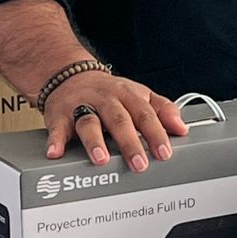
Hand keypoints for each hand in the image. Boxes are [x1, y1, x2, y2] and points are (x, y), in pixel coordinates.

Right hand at [42, 71, 188, 170]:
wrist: (70, 74)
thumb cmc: (109, 92)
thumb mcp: (139, 95)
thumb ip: (162, 110)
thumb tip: (181, 128)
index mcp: (128, 95)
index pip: (145, 114)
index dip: (156, 133)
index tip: (165, 152)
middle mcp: (106, 100)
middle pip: (119, 120)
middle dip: (130, 143)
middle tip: (139, 163)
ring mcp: (82, 106)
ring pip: (89, 122)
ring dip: (95, 141)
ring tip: (101, 159)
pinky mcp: (60, 116)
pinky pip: (57, 128)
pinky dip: (55, 141)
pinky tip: (55, 153)